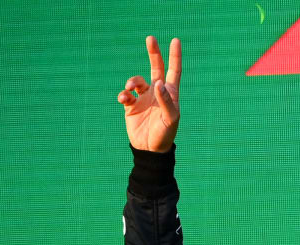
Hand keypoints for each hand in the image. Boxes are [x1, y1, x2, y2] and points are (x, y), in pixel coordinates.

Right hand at [117, 37, 180, 152]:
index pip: (173, 71)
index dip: (175, 56)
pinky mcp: (131, 106)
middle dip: (154, 53)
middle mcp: (157, 93)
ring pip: (136, 80)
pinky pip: (125, 94)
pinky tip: (124, 100)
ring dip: (132, 81)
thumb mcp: (170, 119)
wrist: (150, 150)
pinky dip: (123, 95)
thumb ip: (165, 101)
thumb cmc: (165, 135)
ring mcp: (144, 98)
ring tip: (130, 88)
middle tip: (151, 38)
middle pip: (156, 67)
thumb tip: (158, 83)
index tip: (175, 40)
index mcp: (170, 94)